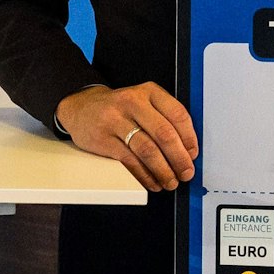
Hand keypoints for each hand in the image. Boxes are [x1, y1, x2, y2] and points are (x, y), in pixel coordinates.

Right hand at [54, 82, 197, 190]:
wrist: (81, 107)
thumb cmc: (119, 109)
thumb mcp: (143, 102)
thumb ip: (164, 119)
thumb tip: (187, 151)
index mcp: (148, 92)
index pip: (178, 115)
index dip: (189, 139)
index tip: (192, 154)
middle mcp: (132, 102)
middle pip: (164, 134)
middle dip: (179, 159)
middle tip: (185, 173)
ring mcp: (115, 119)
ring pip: (147, 150)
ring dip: (163, 171)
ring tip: (170, 181)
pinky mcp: (104, 138)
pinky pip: (130, 161)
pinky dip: (144, 176)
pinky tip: (151, 181)